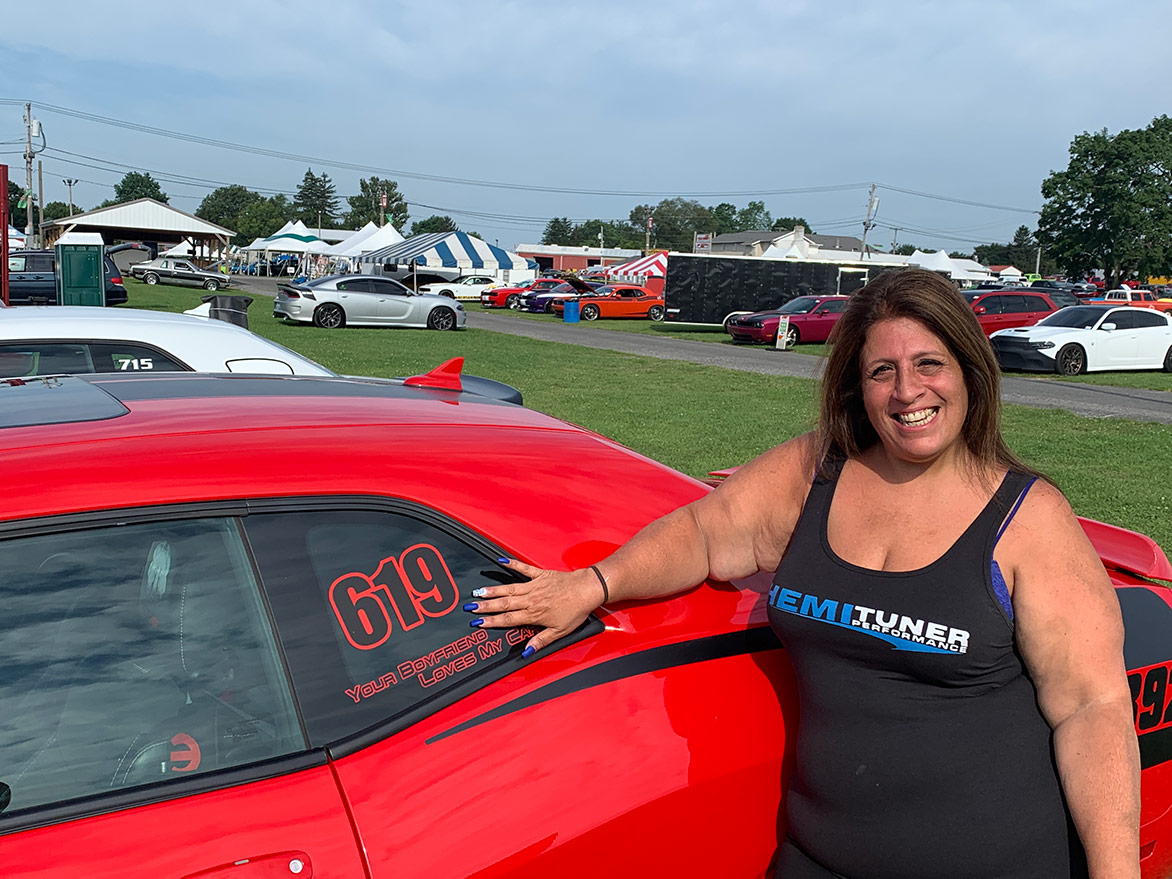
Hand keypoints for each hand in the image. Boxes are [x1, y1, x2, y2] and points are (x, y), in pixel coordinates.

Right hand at [465, 559, 606, 657]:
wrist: (587, 590)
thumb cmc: (576, 610)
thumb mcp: (560, 631)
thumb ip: (541, 640)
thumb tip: (526, 652)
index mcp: (535, 614)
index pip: (508, 619)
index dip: (492, 621)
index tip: (478, 622)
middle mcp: (531, 599)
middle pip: (504, 603)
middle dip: (485, 606)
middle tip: (470, 607)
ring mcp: (535, 585)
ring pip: (509, 588)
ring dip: (492, 590)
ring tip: (478, 591)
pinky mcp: (540, 574)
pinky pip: (523, 569)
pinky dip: (512, 564)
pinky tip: (500, 562)